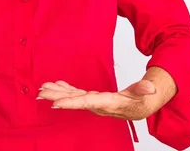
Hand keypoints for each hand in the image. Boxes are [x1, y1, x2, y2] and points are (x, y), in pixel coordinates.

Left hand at [37, 79, 159, 120]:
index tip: (54, 104)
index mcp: (108, 103)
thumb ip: (145, 89)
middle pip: (75, 100)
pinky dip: (67, 88)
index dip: (71, 103)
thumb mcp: (147, 92)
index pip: (87, 103)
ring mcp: (95, 101)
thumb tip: (149, 89)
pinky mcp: (94, 97)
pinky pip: (77, 94)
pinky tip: (58, 85)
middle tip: (40, 93)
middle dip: (56, 97)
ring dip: (57, 92)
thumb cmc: (144, 99)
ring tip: (43, 88)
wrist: (144, 105)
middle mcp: (98, 104)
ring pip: (73, 96)